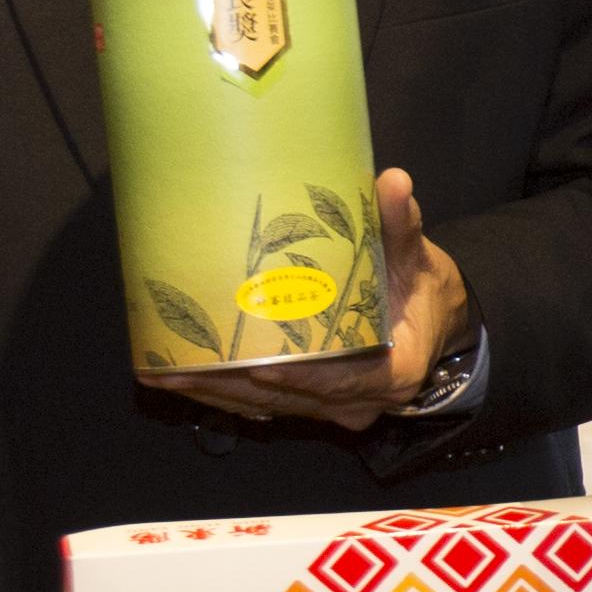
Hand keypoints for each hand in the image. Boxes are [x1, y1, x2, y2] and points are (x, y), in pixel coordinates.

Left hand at [159, 171, 464, 429]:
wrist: (430, 322)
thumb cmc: (420, 288)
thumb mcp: (417, 258)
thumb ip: (401, 226)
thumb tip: (394, 182)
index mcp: (393, 372)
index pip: (345, 382)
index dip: (303, 378)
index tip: (259, 367)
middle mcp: (360, 401)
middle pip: (290, 401)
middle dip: (231, 388)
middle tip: (175, 368)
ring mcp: (333, 408)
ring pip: (270, 409)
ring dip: (215, 394)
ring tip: (161, 373)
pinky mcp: (311, 405)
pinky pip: (264, 407)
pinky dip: (223, 395)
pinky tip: (180, 380)